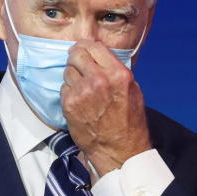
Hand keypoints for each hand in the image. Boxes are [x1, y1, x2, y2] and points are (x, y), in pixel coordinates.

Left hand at [62, 39, 152, 176]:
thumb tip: (100, 55)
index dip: (87, 46)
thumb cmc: (129, 121)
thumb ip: (116, 70)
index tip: (84, 49)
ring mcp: (82, 92)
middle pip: (76, 54)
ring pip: (67, 70)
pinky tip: (79, 99)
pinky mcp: (69, 105)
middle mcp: (99, 79)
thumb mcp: (133, 88)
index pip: (94, 46)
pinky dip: (69, 91)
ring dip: (73, 75)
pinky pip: (63, 88)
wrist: (119, 149)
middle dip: (76, 57)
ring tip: (83, 86)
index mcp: (118, 73)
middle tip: (78, 62)